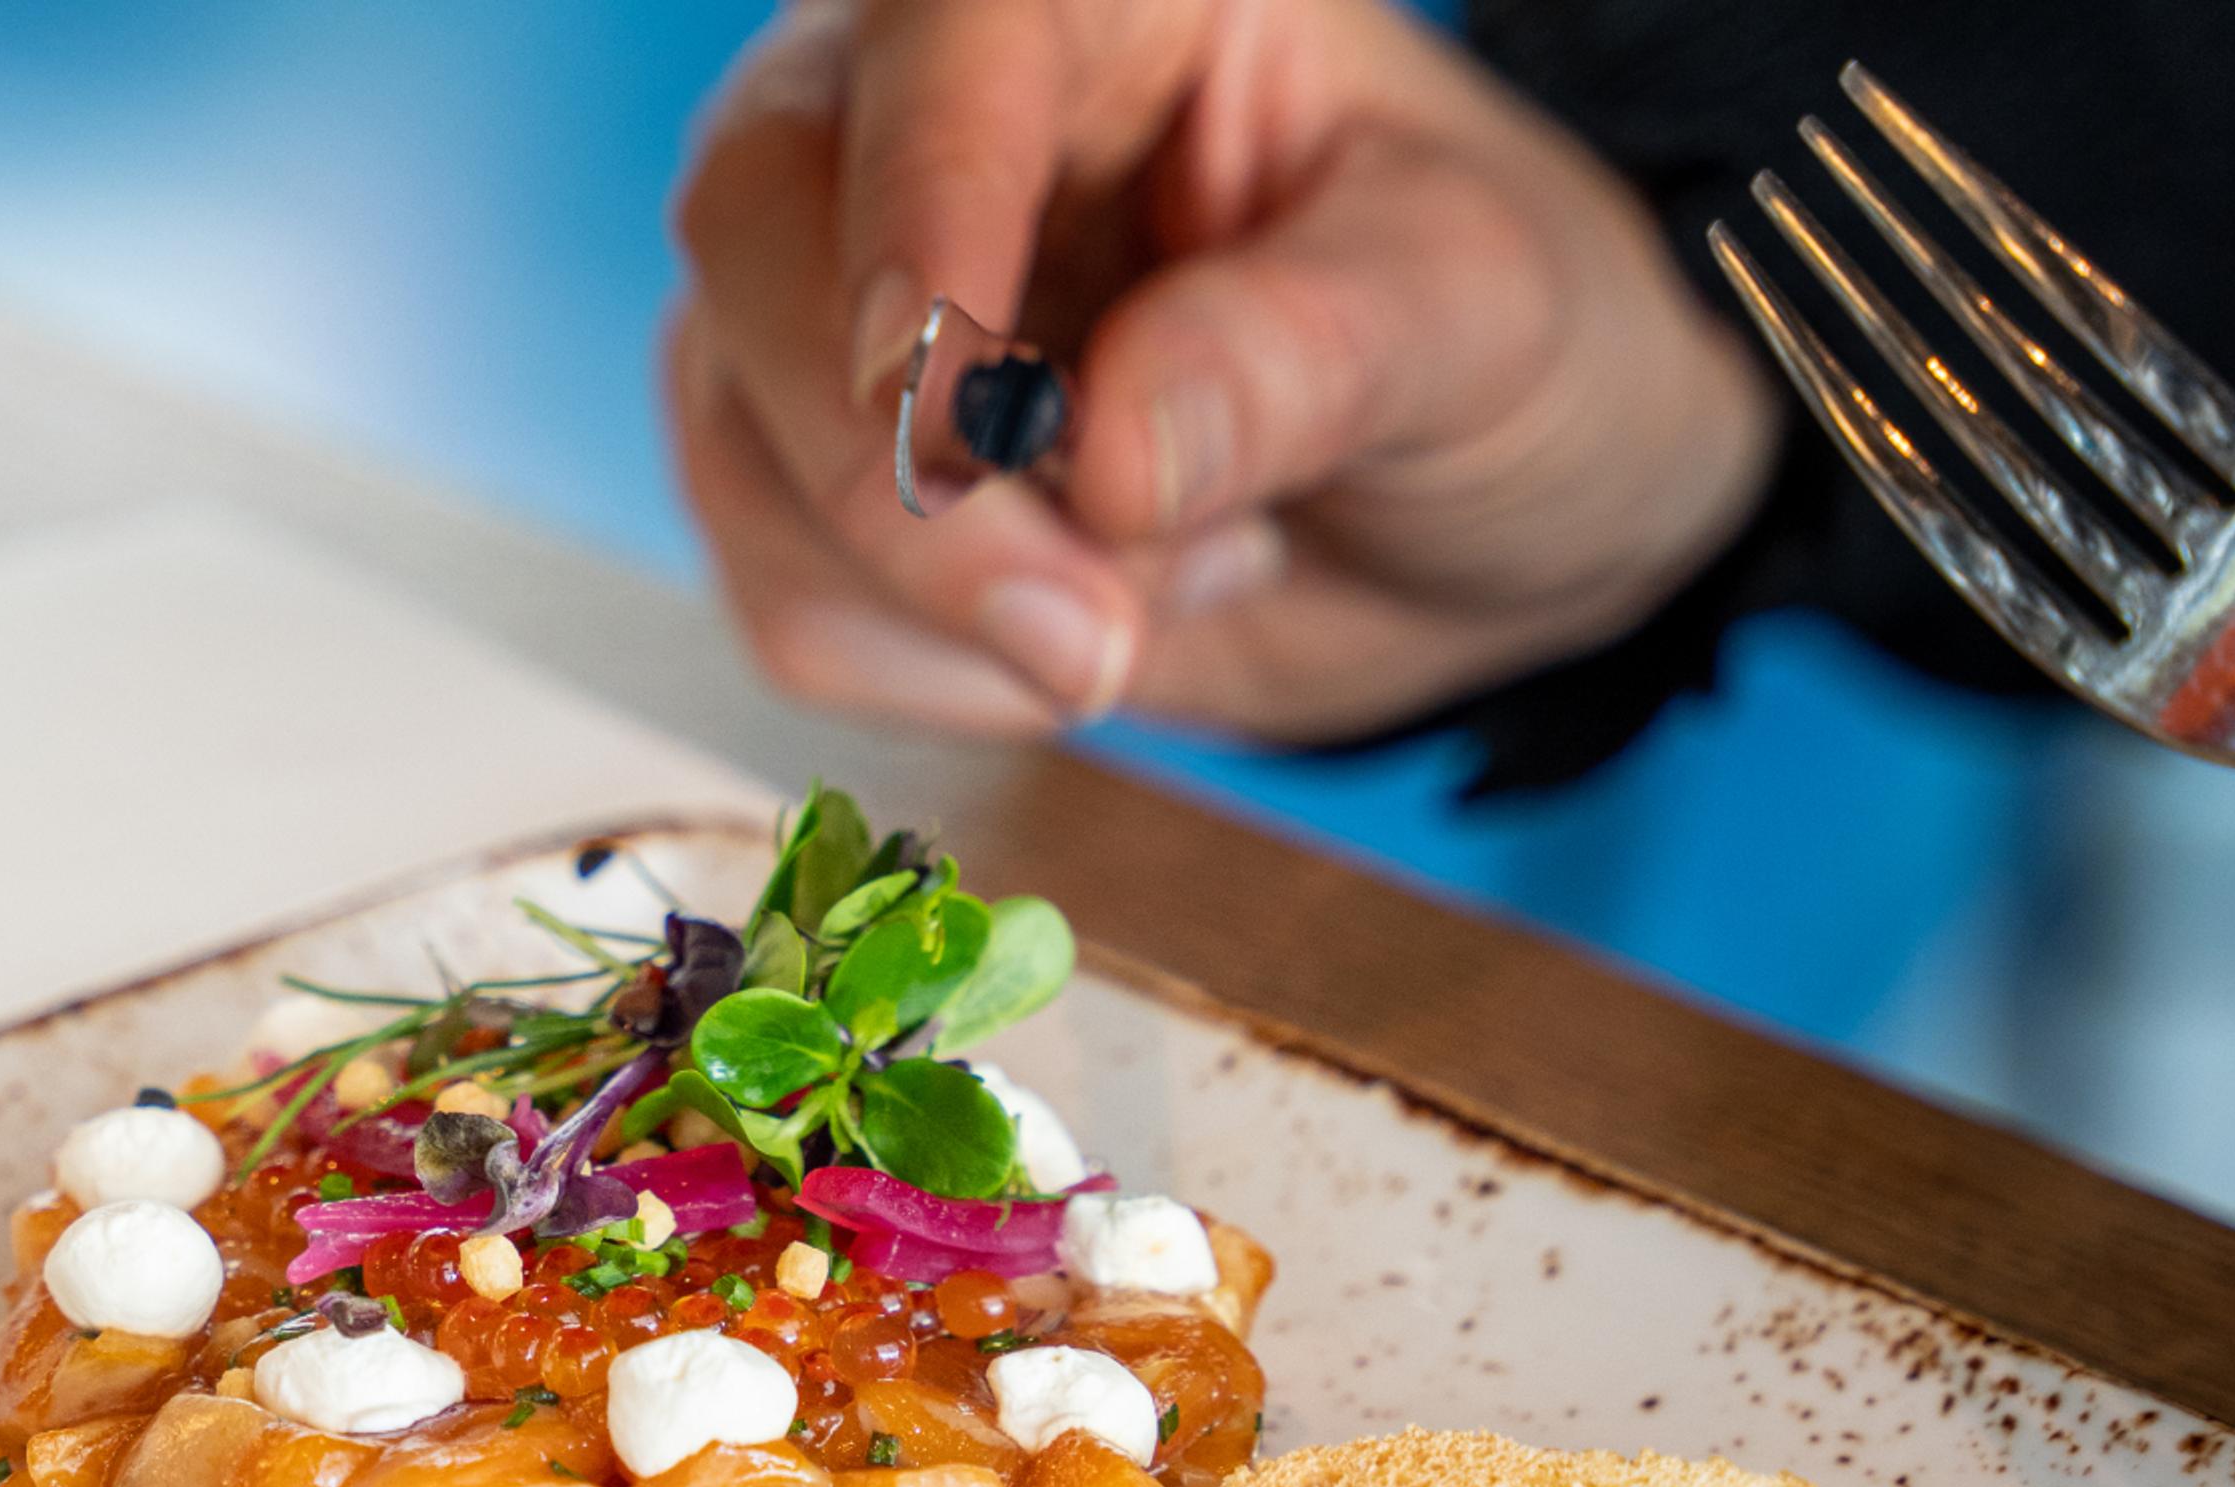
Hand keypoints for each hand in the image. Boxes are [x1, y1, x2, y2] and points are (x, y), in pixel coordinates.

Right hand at [666, 0, 1780, 739]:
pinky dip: (931, 670)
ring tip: (1169, 591)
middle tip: (1092, 634)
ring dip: (937, 599)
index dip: (921, 214)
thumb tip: (1109, 455)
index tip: (955, 410)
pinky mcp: (806, 466)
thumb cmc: (1497, 342)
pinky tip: (1096, 622)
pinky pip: (776, 591)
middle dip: (893, 475)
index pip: (941, 51)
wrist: (1472, 504)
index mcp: (1089, 0)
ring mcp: (833, 291)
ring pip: (737, 438)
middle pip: (752, 233)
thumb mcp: (1483, 312)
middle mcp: (913, 112)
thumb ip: (1308, 353)